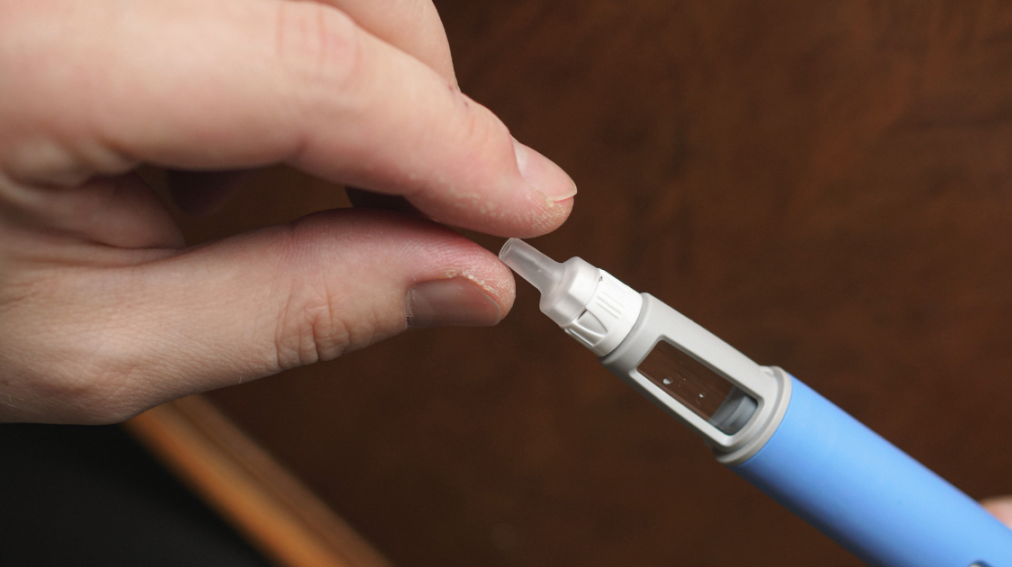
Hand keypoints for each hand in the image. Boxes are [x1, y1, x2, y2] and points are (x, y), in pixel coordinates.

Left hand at [0, 0, 574, 422]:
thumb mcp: (100, 343)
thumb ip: (301, 311)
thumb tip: (463, 281)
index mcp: (25, 54)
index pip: (306, 70)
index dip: (449, 145)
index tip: (530, 209)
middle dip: (427, 106)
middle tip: (438, 213)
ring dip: (363, 75)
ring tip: (282, 175)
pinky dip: (307, 42)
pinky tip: (233, 117)